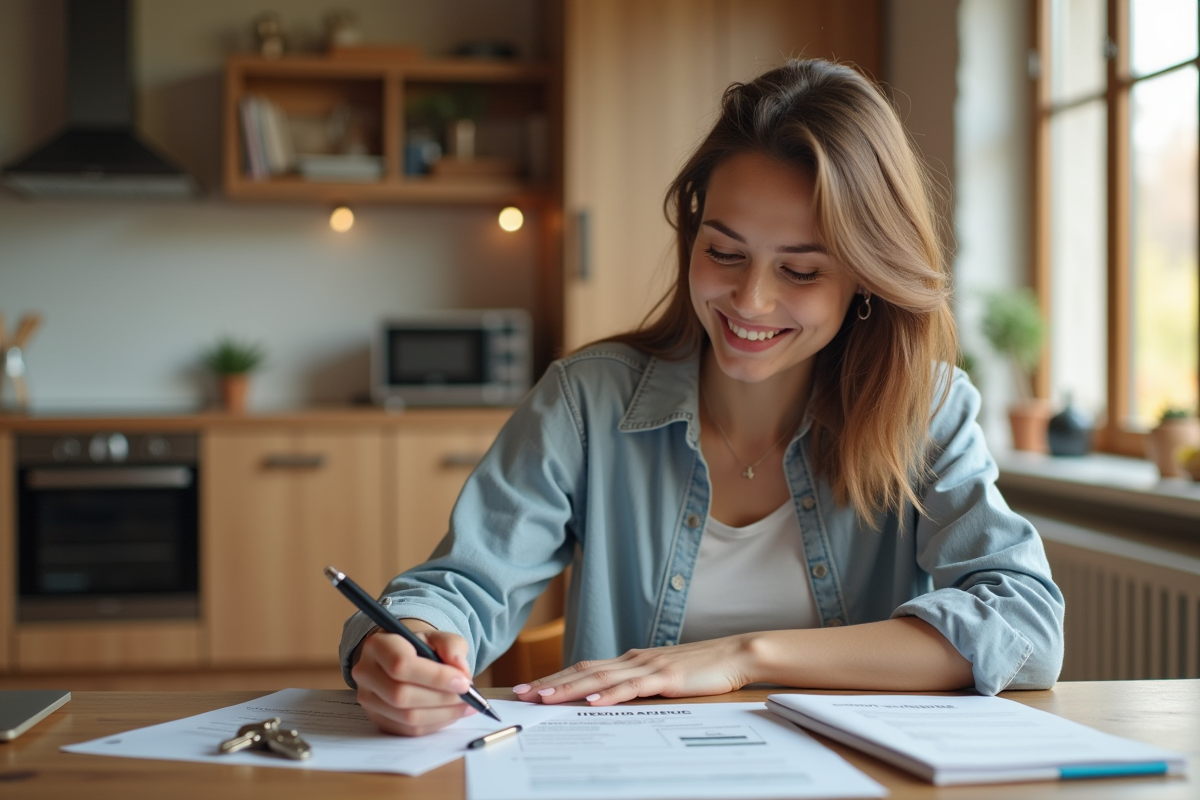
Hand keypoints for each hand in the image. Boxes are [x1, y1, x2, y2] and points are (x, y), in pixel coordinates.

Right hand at [351, 623, 476, 735]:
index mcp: (377, 646)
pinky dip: (435, 724)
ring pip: (407, 717)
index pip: (401, 665)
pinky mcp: (378, 719)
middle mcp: (366, 673)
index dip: (436, 677)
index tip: (463, 682)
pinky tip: (451, 713)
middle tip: (468, 696)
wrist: (401, 658)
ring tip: (465, 706)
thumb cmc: (420, 647)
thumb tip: (461, 670)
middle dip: (442, 698)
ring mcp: (369, 700)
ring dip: (443, 714)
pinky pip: (409, 731)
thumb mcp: (438, 638)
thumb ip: (452, 646)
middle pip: (402, 695)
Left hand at [512, 635, 754, 705]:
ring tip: (544, 698)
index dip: (556, 678)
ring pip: (601, 678)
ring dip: (570, 689)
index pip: (585, 668)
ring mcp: (649, 666)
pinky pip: (632, 687)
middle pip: (584, 671)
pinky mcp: (666, 676)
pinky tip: (592, 701)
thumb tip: (613, 696)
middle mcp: (634, 659)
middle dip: (551, 683)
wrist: (736, 653)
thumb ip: (639, 683)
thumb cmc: (703, 667)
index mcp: (631, 660)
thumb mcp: (664, 675)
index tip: (530, 689)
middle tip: (521, 695)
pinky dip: (610, 694)